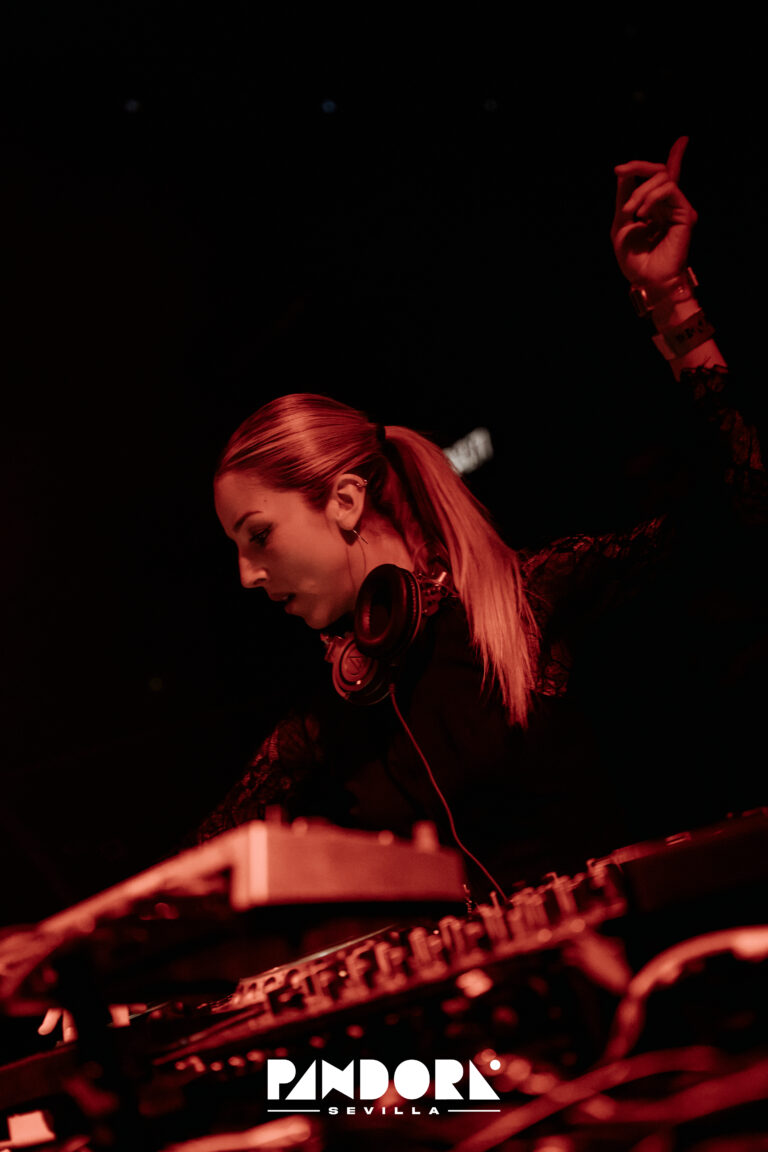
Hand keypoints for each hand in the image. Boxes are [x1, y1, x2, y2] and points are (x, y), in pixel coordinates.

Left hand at [611, 136, 697, 288]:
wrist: (646, 280)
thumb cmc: (633, 260)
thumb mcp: (620, 224)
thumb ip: (624, 198)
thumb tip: (624, 172)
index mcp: (655, 208)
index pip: (665, 177)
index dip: (666, 158)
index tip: (657, 151)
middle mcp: (669, 206)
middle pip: (660, 171)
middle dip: (638, 166)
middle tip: (620, 170)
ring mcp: (678, 209)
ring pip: (663, 178)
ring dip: (640, 190)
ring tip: (631, 211)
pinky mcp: (686, 214)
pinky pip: (670, 189)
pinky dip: (651, 196)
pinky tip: (641, 212)